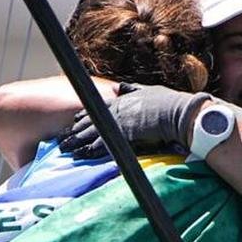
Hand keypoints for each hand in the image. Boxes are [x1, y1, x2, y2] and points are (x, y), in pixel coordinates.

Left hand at [59, 83, 210, 158]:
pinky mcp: (122, 134)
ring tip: (65, 149)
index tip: (75, 122)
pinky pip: (101, 144)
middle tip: (63, 139)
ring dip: (77, 142)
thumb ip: (133, 89)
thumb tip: (123, 86)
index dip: (84, 116)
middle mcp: (116, 109)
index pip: (96, 107)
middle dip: (75, 131)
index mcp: (122, 99)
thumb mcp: (149, 90)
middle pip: (89, 120)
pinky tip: (81, 155)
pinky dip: (90, 150)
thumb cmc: (170, 103)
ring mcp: (118, 121)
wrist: (179, 113)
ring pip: (90, 133)